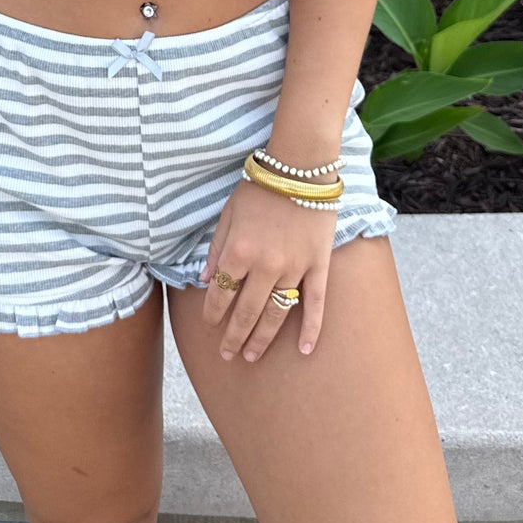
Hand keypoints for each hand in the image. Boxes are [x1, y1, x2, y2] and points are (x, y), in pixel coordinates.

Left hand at [197, 175, 335, 362]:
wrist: (300, 167)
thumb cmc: (259, 186)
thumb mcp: (228, 213)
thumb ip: (216, 248)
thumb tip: (204, 280)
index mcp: (238, 251)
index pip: (220, 293)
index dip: (212, 313)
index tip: (209, 326)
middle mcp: (264, 266)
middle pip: (246, 312)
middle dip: (233, 336)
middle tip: (227, 355)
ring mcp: (294, 268)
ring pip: (276, 314)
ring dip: (262, 339)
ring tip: (251, 356)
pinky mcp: (318, 265)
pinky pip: (315, 303)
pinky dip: (310, 328)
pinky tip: (305, 349)